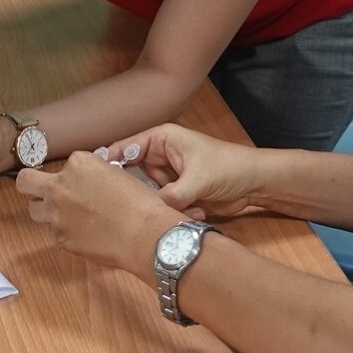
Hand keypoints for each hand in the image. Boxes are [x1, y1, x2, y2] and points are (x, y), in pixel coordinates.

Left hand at [16, 151, 180, 275]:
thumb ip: (91, 175)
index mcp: (78, 164)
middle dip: (30, 184)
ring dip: (47, 210)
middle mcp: (60, 186)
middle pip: (25, 182)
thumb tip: (85, 184)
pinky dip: (65, 231)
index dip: (71, 175)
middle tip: (39, 189)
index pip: (62, 166)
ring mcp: (57, 214)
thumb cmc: (138, 204)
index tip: (78, 183)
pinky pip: (54, 232)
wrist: (143, 233)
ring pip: (34, 210)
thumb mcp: (115, 174)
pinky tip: (85, 233)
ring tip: (68, 215)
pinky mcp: (60, 238)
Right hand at [118, 124, 266, 220]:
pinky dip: (179, 212)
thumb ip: (170, 196)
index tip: (98, 181)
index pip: (125, 148)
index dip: (109, 162)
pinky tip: (199, 209)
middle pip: (133, 176)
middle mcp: (161, 156)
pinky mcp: (177, 194)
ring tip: (189, 205)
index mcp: (161, 140)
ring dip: (167, 205)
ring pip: (150, 196)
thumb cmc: (229, 167)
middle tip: (147, 203)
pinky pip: (164, 207)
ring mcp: (169, 176)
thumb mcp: (197, 179)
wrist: (255, 183)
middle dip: (142, 192)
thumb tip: (149, 212)